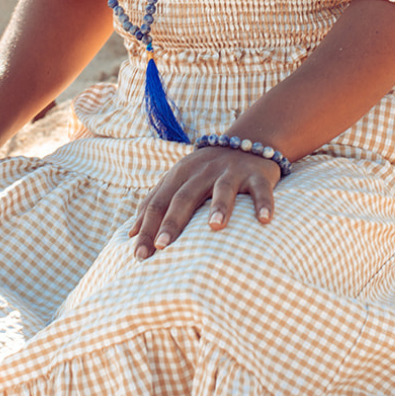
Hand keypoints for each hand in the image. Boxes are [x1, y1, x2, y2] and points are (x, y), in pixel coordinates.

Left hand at [129, 146, 279, 259]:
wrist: (247, 142)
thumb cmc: (207, 172)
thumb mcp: (180, 181)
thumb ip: (156, 202)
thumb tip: (130, 234)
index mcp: (181, 174)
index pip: (159, 201)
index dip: (148, 226)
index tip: (139, 254)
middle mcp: (203, 171)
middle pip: (185, 196)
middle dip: (172, 221)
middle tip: (162, 245)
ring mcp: (231, 172)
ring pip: (223, 189)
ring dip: (219, 207)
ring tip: (215, 227)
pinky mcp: (257, 175)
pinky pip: (261, 190)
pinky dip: (263, 204)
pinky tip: (264, 220)